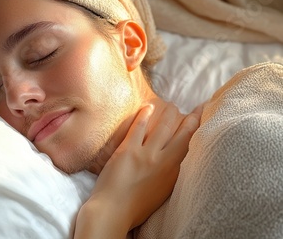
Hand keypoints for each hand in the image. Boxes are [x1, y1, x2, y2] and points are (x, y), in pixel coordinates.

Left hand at [75, 104, 200, 237]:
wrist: (112, 211)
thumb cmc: (135, 206)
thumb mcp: (162, 191)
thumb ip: (170, 173)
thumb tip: (175, 158)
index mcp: (173, 173)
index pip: (189, 146)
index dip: (197, 131)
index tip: (202, 120)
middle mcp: (162, 161)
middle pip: (180, 134)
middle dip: (187, 119)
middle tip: (191, 108)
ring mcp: (145, 154)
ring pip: (161, 127)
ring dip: (168, 114)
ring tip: (171, 105)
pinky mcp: (127, 150)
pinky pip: (138, 128)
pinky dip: (144, 115)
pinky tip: (148, 107)